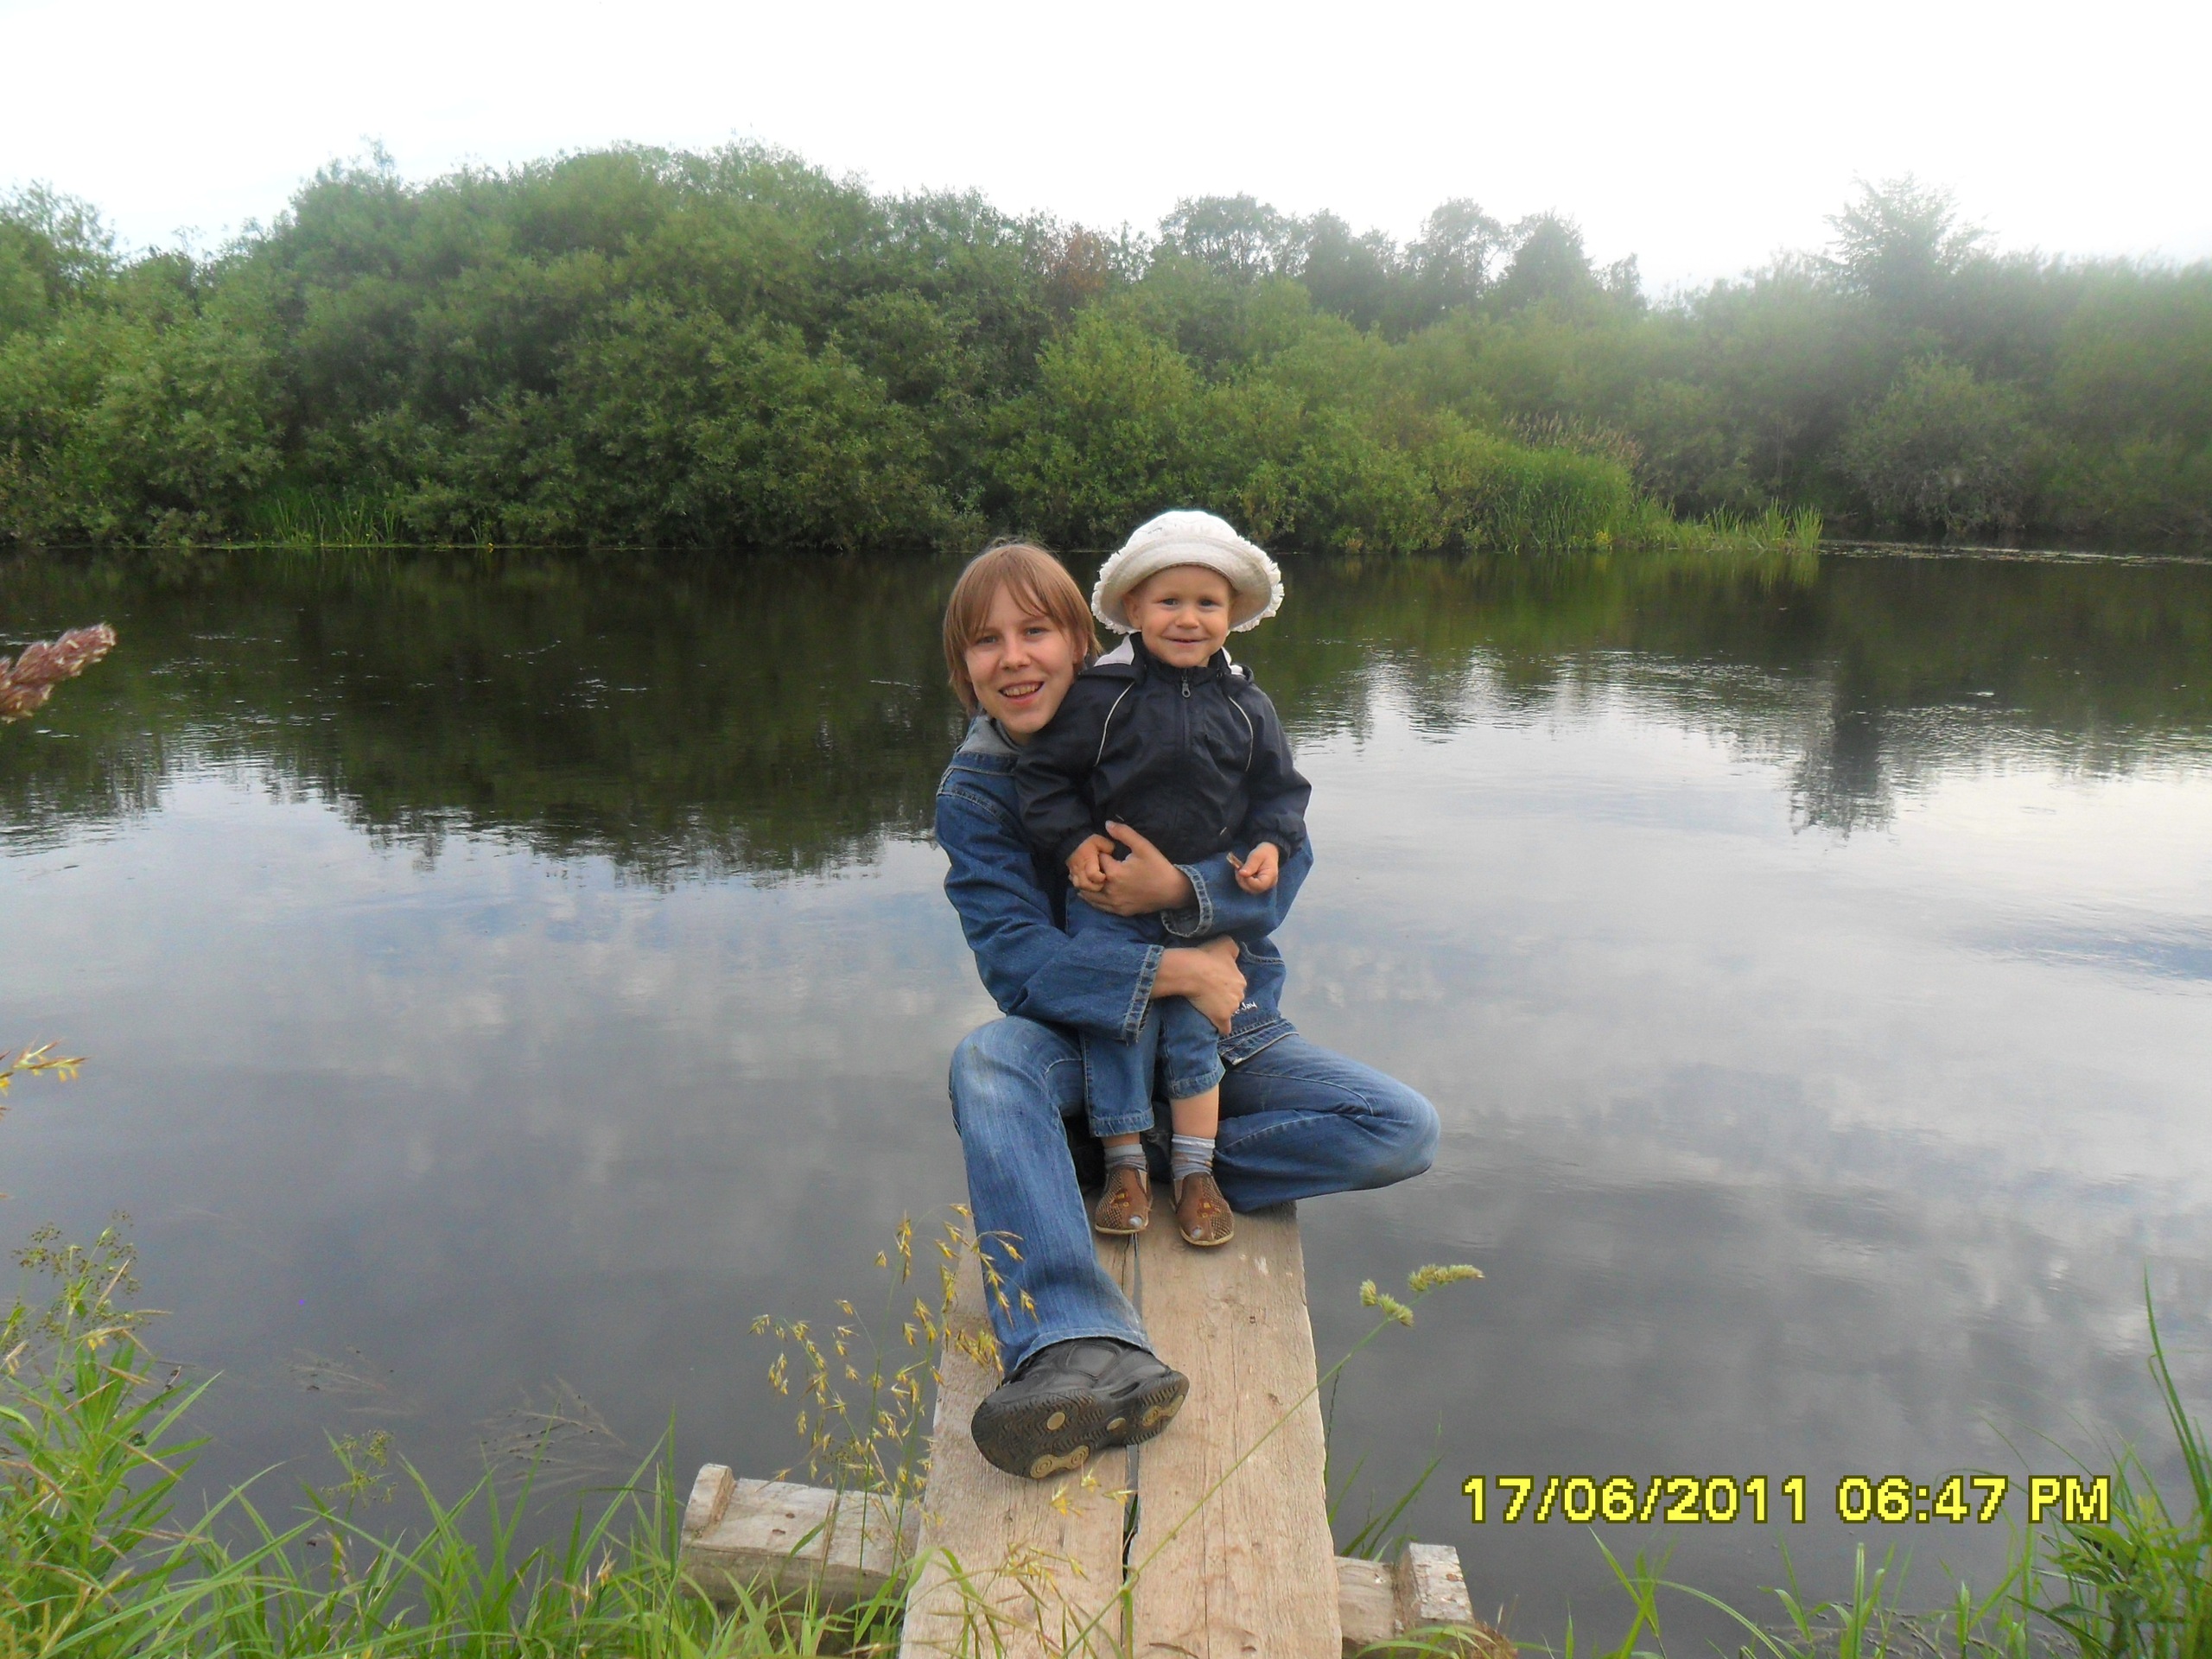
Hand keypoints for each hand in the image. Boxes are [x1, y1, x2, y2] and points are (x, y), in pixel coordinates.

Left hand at [1074, 821, 1197, 915]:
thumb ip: (1124, 833)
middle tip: (1092, 863)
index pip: (1096, 859)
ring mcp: (1114, 903)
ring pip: (1090, 895)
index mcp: (1114, 872)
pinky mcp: (1120, 911)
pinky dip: (1092, 899)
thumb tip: (1106, 823)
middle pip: (1089, 879)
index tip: (1106, 851)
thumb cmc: (1158, 867)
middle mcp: (1111, 890)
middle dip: (1089, 869)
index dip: (1100, 853)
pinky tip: (1090, 893)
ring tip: (1086, 877)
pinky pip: (1099, 906)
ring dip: (1086, 885)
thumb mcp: (1143, 846)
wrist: (1173, 891)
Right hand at [1154, 936, 1244, 1034]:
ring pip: (1229, 1011)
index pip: (1236, 985)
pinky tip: (1216, 1027)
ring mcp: (1231, 1008)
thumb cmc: (1206, 957)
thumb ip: (1234, 948)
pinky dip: (1221, 1028)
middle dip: (1225, 997)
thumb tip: (1236, 954)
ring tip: (1207, 1006)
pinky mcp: (1221, 1019)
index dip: (1226, 984)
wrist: (1191, 971)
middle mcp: (1240, 994)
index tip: (1215, 982)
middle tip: (1210, 993)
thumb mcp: (1225, 943)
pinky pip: (1225, 1028)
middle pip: (1234, 998)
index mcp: (1240, 979)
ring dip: (1221, 1010)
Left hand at [1230, 841, 1279, 893]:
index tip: (1241, 871)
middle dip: (1242, 880)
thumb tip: (1242, 874)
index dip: (1248, 880)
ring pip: (1249, 889)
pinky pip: (1248, 887)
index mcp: (1271, 876)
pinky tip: (1241, 872)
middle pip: (1253, 889)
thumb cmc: (1264, 853)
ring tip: (1239, 869)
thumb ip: (1250, 865)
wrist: (1269, 853)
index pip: (1259, 885)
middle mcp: (1268, 884)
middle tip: (1238, 869)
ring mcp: (1263, 887)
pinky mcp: (1258, 886)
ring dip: (1241, 880)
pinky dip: (1242, 880)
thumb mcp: (1256, 856)